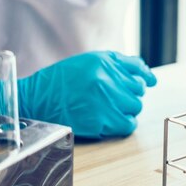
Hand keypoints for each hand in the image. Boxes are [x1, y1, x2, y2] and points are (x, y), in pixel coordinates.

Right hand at [18, 51, 156, 138]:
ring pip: (135, 107)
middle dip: (131, 94)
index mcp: (104, 61)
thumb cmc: (63, 80)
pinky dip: (124, 124)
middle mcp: (106, 79)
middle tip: (117, 97)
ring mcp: (103, 101)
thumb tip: (146, 74)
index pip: (138, 70)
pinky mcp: (98, 121)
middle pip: (138, 90)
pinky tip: (113, 120)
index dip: (143, 78)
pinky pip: (127, 124)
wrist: (36, 99)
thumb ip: (119, 64)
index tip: (148, 82)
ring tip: (112, 108)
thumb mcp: (90, 62)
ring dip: (128, 109)